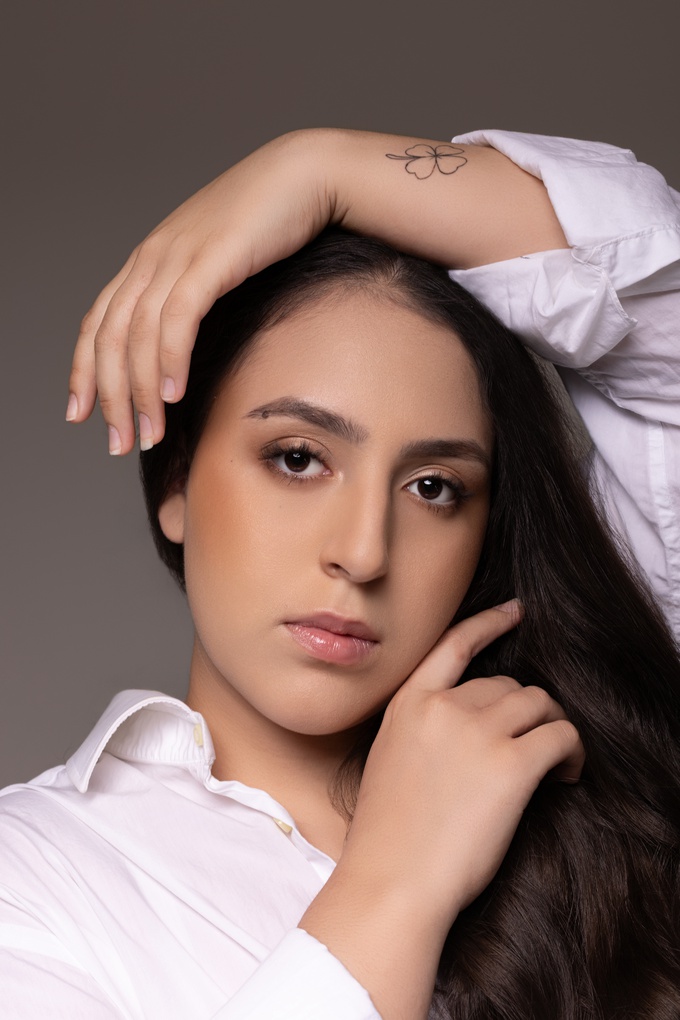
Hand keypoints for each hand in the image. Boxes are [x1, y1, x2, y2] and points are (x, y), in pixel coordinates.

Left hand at [67, 128, 565, 455]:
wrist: (308, 175)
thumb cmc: (272, 225)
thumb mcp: (221, 267)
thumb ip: (198, 300)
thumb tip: (191, 350)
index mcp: (149, 261)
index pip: (99, 323)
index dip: (84, 370)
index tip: (84, 414)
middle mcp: (152, 258)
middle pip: (110, 337)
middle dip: (110, 397)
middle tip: (119, 445)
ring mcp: (178, 256)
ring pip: (138, 335)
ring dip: (139, 392)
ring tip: (150, 435)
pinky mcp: (210, 258)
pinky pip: (177, 319)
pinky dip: (169, 360)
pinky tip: (174, 396)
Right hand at [342, 600, 582, 923]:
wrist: (392, 881)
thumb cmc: (388, 837)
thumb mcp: (391, 761)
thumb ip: (424, 731)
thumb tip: (472, 728)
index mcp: (408, 704)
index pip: (455, 644)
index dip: (490, 623)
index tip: (515, 612)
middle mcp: (443, 707)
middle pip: (507, 684)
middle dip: (525, 711)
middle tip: (534, 745)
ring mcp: (477, 732)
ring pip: (539, 703)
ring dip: (552, 727)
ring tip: (555, 763)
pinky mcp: (512, 765)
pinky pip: (561, 735)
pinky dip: (572, 752)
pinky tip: (567, 775)